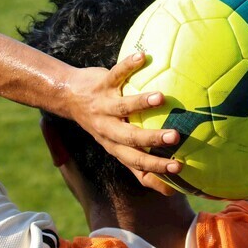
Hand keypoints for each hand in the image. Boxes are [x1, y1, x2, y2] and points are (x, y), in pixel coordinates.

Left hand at [66, 52, 182, 193]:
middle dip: (152, 140)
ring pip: (122, 107)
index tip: (179, 168)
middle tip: (175, 137)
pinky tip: (143, 57)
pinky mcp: (101, 84)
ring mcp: (104, 106)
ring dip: (141, 103)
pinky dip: (128, 65)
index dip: (156, 167)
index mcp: (114, 146)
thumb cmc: (103, 123)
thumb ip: (139, 166)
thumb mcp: (116, 147)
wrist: (68, 97)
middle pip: (130, 138)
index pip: (136, 162)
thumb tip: (170, 190)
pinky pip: (116, 74)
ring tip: (161, 98)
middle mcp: (108, 129)